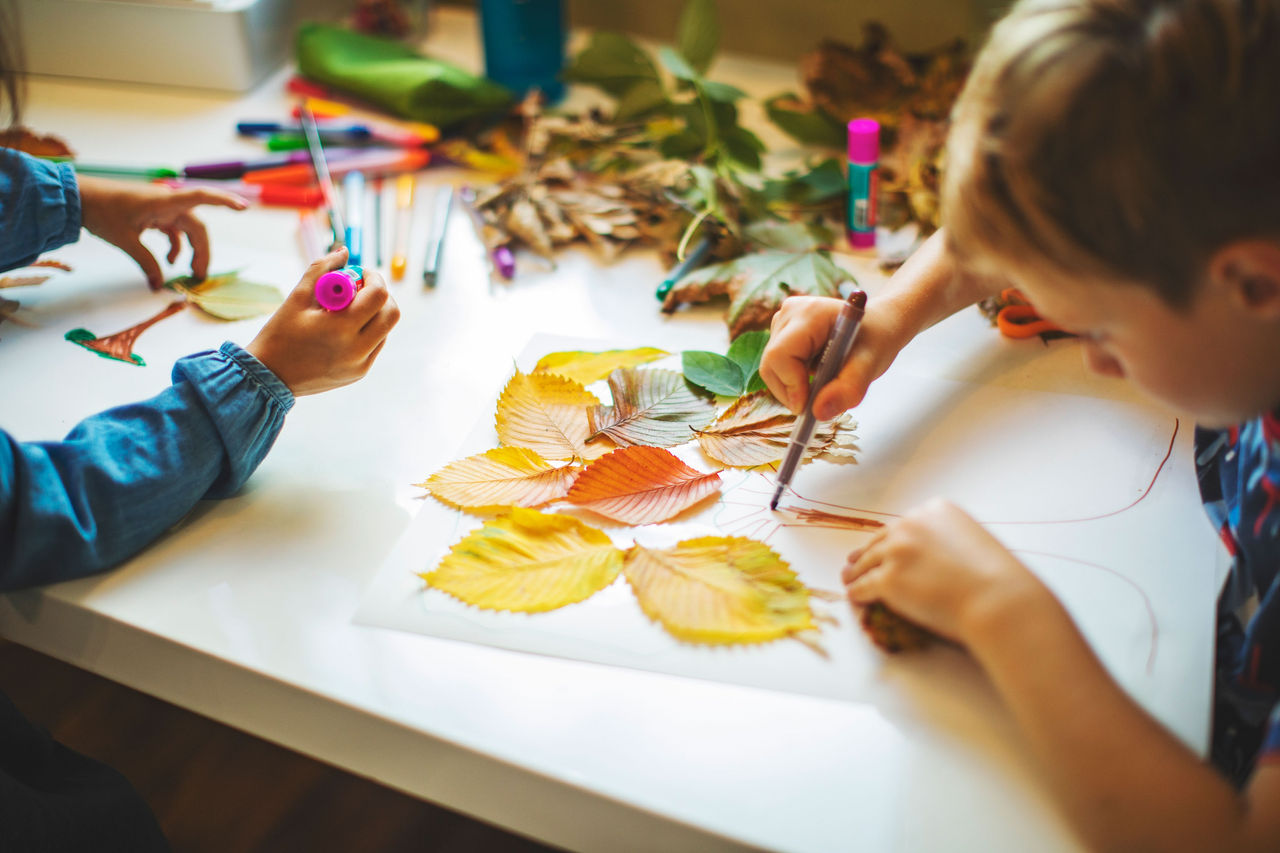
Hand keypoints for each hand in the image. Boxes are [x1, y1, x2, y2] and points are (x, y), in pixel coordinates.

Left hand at [77, 176, 247, 289]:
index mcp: (164, 202)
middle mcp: (167, 203)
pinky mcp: (153, 214)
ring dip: (190, 251)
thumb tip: (159, 285)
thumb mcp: (125, 241)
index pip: (201, 198)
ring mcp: (161, 208)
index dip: (224, 202)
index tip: (244, 209)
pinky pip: (173, 230)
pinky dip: (175, 246)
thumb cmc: (101, 212)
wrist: (78, 198)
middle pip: (197, 227)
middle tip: (199, 276)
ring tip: (188, 273)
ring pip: (187, 230)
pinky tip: (169, 262)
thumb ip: (147, 263)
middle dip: (202, 252)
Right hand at [246, 249, 399, 396]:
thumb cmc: (280, 334)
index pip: (378, 296)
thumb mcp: (297, 297)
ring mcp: (360, 364)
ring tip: (347, 310)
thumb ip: (322, 269)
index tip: (359, 273)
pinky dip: (368, 330)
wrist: (269, 377)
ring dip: (375, 313)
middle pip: (391, 313)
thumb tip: (344, 251)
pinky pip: (376, 344)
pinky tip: (345, 327)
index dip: (373, 278)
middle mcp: (357, 350)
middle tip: (360, 289)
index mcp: (341, 329)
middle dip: (380, 295)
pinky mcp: (360, 373)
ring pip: (386, 329)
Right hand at [760, 294, 906, 419]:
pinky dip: (792, 380)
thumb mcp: (870, 366)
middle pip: (771, 364)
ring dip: (792, 387)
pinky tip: (816, 373)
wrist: (878, 325)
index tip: (809, 407)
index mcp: (811, 314)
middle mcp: (790, 312)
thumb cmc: (875, 339)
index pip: (781, 354)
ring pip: (771, 368)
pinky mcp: (780, 331)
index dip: (790, 385)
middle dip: (790, 391)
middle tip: (816, 403)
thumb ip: (848, 389)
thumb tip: (819, 413)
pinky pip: (775, 366)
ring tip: (823, 382)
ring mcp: (782, 321)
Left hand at [841, 499, 1051, 645]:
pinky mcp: (888, 579)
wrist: (999, 601)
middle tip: (854, 562)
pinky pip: (863, 586)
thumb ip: (946, 539)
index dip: (891, 540)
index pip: (903, 525)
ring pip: (866, 562)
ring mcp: (896, 551)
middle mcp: (911, 524)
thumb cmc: (996, 578)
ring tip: (849, 579)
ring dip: (856, 572)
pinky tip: (854, 597)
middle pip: (880, 540)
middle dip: (867, 553)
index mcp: (934, 509)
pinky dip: (857, 593)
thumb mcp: (972, 539)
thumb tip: (929, 555)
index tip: (884, 547)